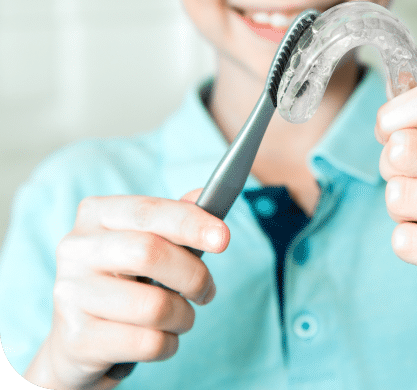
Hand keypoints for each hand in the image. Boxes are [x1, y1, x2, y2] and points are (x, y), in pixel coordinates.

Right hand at [26, 189, 228, 389]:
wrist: (77, 341)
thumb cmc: (123, 279)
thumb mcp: (145, 241)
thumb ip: (175, 217)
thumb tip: (206, 195)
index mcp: (96, 214)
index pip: (149, 211)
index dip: (190, 222)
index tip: (223, 238)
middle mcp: (76, 248)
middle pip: (150, 253)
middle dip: (193, 275)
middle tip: (207, 290)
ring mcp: (70, 294)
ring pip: (153, 306)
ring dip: (183, 316)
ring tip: (181, 317)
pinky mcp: (76, 339)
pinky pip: (147, 342)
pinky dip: (168, 344)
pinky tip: (162, 338)